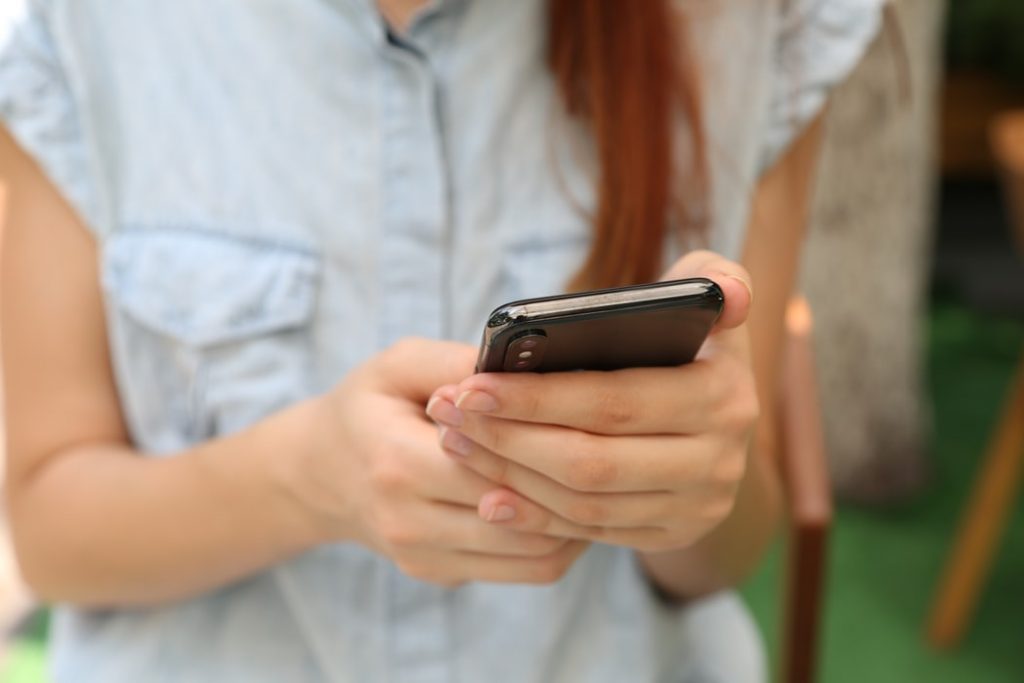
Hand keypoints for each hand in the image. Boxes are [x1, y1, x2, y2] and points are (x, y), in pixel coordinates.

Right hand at [286, 338, 588, 586]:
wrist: (321, 473)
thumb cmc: (368, 407)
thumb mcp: (398, 365)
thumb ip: (457, 363)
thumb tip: (526, 367)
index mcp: (396, 462)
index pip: (494, 465)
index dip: (547, 443)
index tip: (591, 418)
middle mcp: (408, 522)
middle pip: (523, 515)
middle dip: (574, 484)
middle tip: (617, 451)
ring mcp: (424, 557)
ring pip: (534, 555)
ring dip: (578, 520)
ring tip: (603, 479)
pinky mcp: (441, 575)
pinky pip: (522, 570)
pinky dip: (559, 540)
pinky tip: (574, 504)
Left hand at [426, 251, 757, 552]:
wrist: (717, 420)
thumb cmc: (690, 341)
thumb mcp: (707, 299)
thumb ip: (713, 275)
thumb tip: (728, 295)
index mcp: (723, 396)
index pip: (613, 402)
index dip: (536, 397)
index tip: (470, 385)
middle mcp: (719, 461)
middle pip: (591, 461)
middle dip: (508, 438)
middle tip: (448, 413)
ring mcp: (698, 507)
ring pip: (584, 502)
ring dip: (510, 476)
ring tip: (456, 442)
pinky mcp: (672, 535)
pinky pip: (591, 532)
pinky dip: (536, 516)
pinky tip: (489, 494)